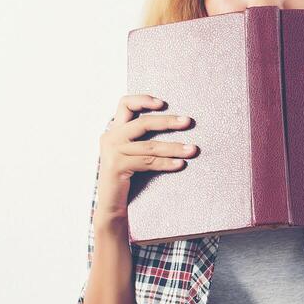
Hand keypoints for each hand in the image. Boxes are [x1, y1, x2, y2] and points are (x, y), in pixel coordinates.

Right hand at [96, 94, 198, 217]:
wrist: (112, 203)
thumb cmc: (127, 176)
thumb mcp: (131, 152)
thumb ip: (141, 137)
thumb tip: (173, 122)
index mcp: (114, 129)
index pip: (125, 104)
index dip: (143, 100)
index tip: (163, 103)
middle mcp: (110, 137)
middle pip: (143, 123)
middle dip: (168, 121)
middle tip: (188, 122)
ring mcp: (112, 151)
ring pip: (150, 146)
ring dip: (174, 148)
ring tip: (192, 150)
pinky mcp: (117, 166)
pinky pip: (148, 162)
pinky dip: (167, 163)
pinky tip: (180, 164)